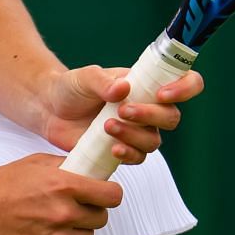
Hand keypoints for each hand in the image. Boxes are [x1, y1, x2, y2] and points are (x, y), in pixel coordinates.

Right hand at [0, 153, 123, 234]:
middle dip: (91, 211)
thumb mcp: (35, 163)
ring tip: (54, 221)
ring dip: (76, 229)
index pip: (112, 196)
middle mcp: (64, 214)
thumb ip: (66, 167)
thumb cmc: (0, 186)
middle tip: (73, 206)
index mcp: (64, 186)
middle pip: (101, 218)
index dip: (109, 194)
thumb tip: (89, 171)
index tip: (103, 194)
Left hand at [36, 63, 204, 165]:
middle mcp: (147, 107)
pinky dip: (129, 154)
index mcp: (146, 83)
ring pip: (154, 140)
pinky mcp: (123, 148)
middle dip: (150, 116)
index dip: (184, 88)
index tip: (162, 94)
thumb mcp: (84, 77)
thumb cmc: (71, 87)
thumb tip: (122, 88)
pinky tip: (112, 148)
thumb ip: (101, 80)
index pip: (185, 82)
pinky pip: (138, 157)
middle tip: (123, 111)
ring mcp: (137, 130)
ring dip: (134, 135)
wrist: (50, 109)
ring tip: (107, 126)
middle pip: (171, 117)